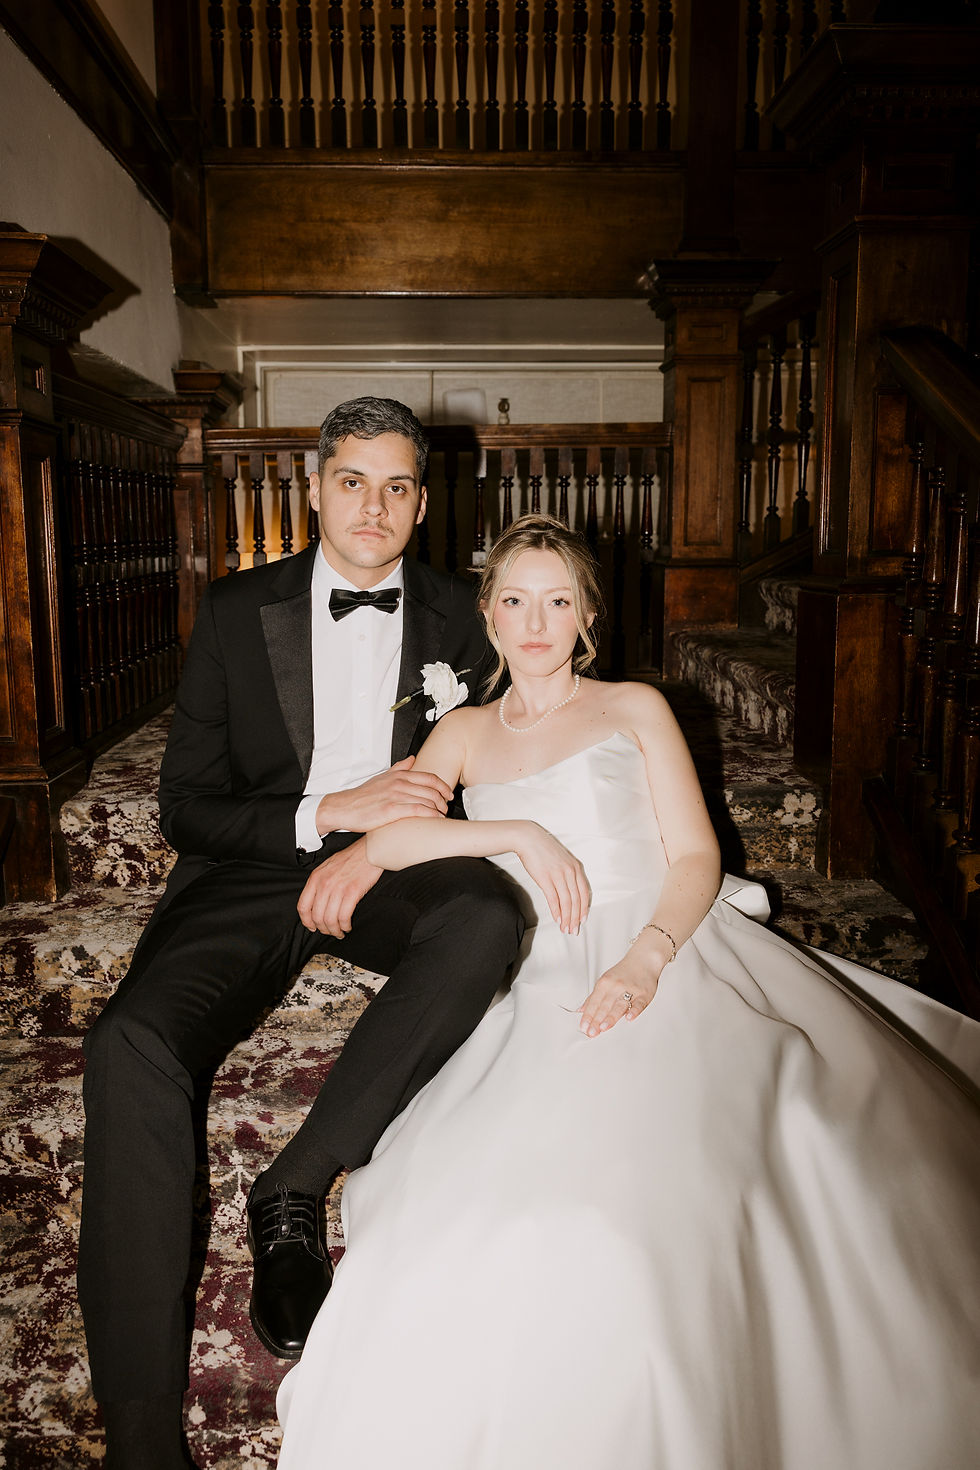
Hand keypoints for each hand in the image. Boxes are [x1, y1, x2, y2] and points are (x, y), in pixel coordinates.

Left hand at [297, 838, 382, 936]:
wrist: (368, 851)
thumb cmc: (351, 858)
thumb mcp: (328, 867)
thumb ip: (319, 883)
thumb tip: (316, 902)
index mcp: (316, 878)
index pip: (303, 906)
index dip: (306, 921)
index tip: (311, 927)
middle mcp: (324, 884)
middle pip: (317, 916)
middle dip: (323, 929)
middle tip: (330, 931)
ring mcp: (338, 888)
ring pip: (330, 919)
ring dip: (335, 930)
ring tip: (340, 931)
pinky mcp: (352, 892)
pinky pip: (344, 916)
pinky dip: (345, 925)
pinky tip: (347, 926)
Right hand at [316, 757, 453, 835]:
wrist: (345, 807)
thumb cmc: (363, 795)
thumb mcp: (382, 777)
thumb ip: (399, 768)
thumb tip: (412, 759)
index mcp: (399, 775)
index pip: (429, 778)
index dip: (443, 786)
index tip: (449, 794)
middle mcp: (399, 784)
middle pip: (432, 790)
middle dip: (443, 800)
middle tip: (446, 808)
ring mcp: (395, 796)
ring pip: (427, 800)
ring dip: (439, 809)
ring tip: (441, 815)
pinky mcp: (391, 810)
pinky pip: (417, 810)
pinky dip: (430, 815)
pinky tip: (435, 819)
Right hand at [516, 823, 590, 934]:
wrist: (529, 839)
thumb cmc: (544, 849)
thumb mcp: (563, 859)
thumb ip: (569, 873)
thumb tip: (570, 891)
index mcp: (576, 868)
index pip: (585, 893)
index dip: (584, 909)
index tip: (582, 920)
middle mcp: (570, 872)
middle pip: (577, 900)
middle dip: (576, 918)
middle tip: (574, 930)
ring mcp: (558, 875)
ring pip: (567, 902)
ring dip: (567, 918)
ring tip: (565, 928)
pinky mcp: (546, 878)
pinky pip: (554, 899)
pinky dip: (556, 911)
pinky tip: (557, 919)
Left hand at [578, 953, 662, 1038]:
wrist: (644, 959)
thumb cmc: (624, 972)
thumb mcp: (605, 981)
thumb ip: (593, 997)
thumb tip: (581, 1010)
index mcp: (605, 983)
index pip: (594, 1002)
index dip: (588, 1015)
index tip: (584, 1026)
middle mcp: (616, 986)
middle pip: (605, 1005)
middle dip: (597, 1020)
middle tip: (591, 1032)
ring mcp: (631, 990)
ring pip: (619, 1005)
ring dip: (611, 1017)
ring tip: (603, 1027)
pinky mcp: (644, 994)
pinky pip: (639, 1003)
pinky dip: (634, 1010)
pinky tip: (629, 1017)